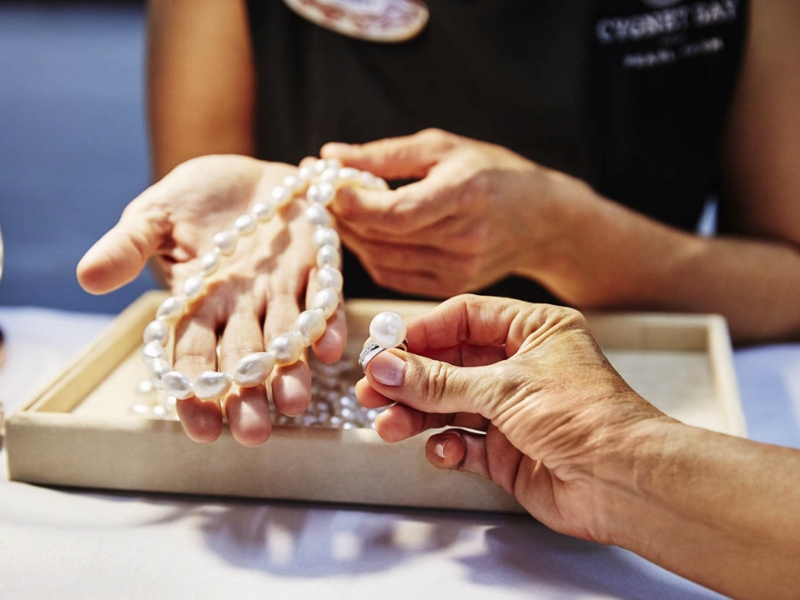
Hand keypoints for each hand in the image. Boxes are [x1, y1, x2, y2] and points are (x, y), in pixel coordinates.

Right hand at [77, 155, 346, 445]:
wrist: (247, 168)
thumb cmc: (195, 197)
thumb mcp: (153, 215)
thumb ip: (127, 246)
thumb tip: (85, 278)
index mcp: (201, 304)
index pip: (194, 357)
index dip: (195, 393)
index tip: (199, 430)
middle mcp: (244, 307)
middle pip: (245, 360)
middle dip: (248, 397)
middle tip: (253, 434)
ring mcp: (283, 289)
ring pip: (289, 339)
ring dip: (293, 371)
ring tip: (296, 403)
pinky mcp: (318, 264)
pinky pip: (326, 298)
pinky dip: (330, 322)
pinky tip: (332, 348)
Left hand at [320, 129, 599, 299]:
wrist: (544, 220)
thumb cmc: (493, 172)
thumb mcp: (443, 148)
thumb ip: (384, 155)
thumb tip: (328, 156)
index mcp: (466, 193)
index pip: (397, 212)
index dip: (354, 205)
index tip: (326, 187)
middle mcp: (464, 237)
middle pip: (383, 238)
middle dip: (344, 218)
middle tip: (322, 197)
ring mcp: (458, 268)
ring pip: (382, 260)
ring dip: (353, 238)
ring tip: (341, 213)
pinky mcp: (450, 285)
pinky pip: (393, 276)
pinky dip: (371, 256)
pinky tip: (366, 234)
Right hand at [356, 294, 668, 542]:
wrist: (627, 483)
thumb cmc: (588, 418)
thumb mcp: (504, 388)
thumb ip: (439, 381)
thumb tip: (387, 367)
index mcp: (533, 331)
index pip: (465, 319)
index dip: (422, 331)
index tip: (383, 347)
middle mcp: (522, 366)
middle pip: (450, 364)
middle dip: (410, 378)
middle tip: (372, 390)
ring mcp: (513, 410)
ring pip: (450, 404)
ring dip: (417, 414)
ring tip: (387, 425)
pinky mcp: (507, 451)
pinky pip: (463, 442)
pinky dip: (446, 446)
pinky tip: (441, 450)